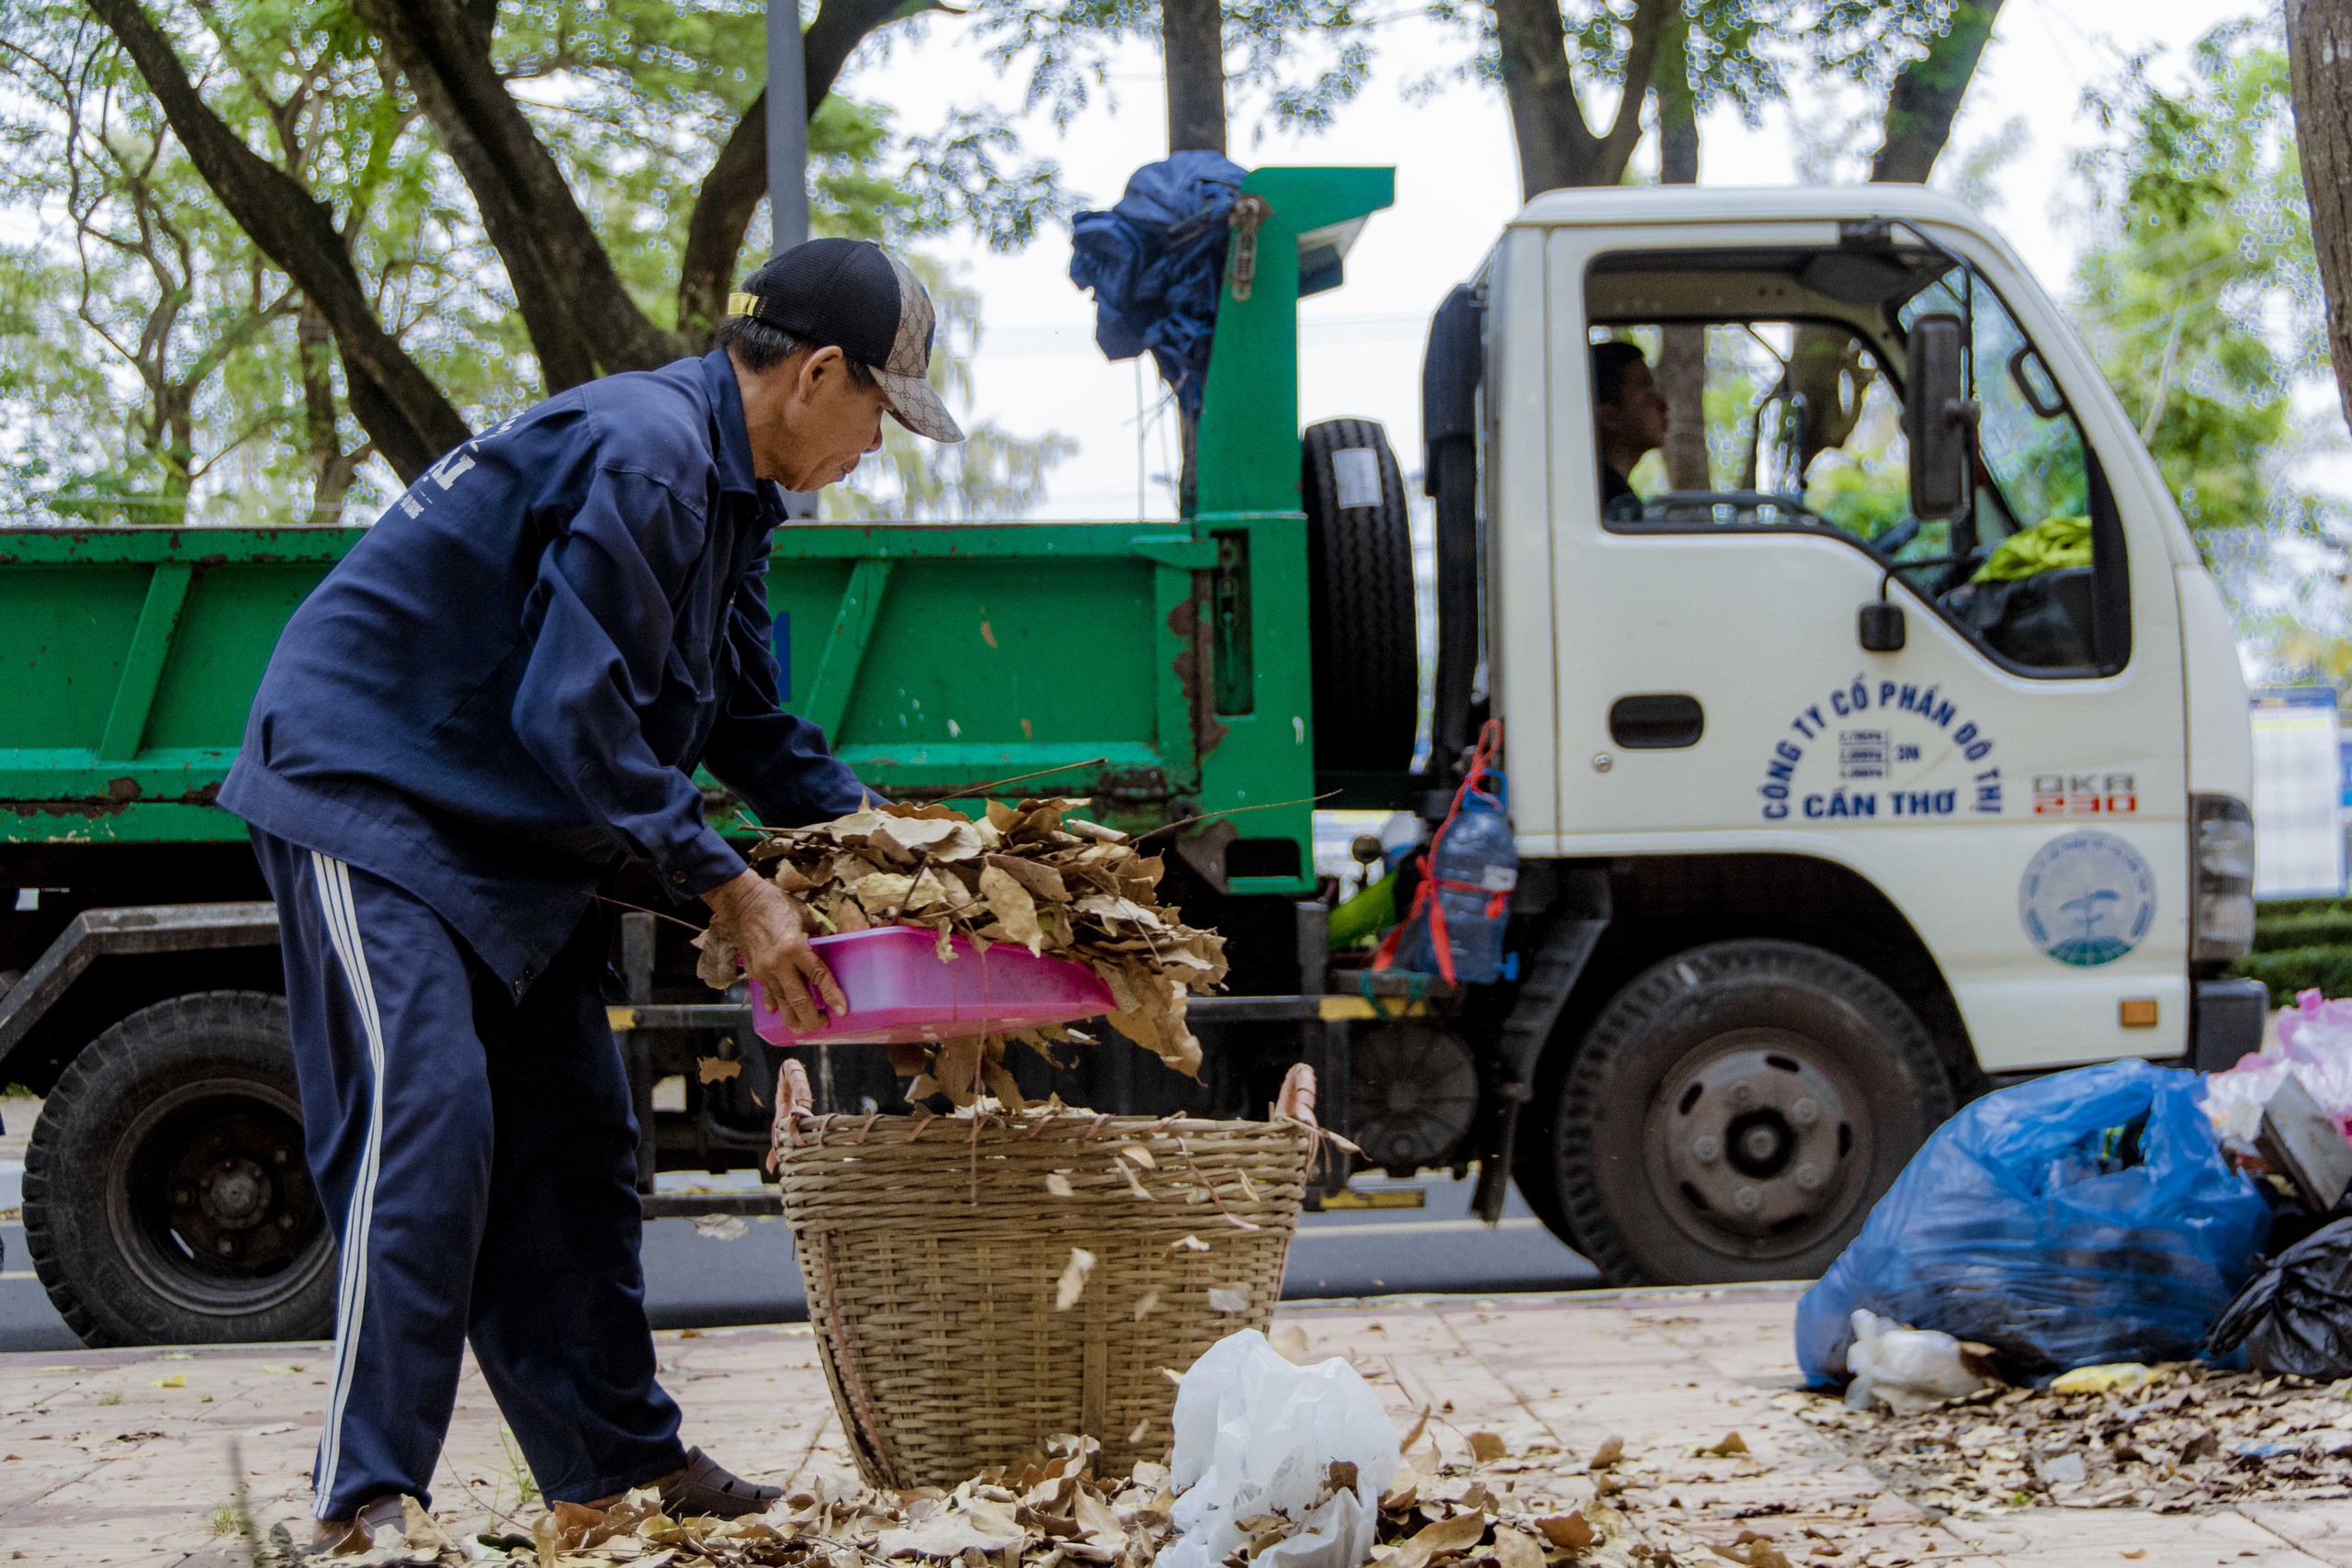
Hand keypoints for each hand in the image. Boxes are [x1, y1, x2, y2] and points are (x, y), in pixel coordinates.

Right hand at [702, 869, 845, 1032]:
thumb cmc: (777, 905)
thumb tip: (830, 948)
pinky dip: (775, 1005)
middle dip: (812, 1018)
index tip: (841, 1010)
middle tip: (823, 1025)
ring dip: (793, 1019)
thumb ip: (818, 937)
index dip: (832, 995)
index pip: (818, 977)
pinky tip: (780, 1013)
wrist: (743, 904)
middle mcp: (779, 964)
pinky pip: (767, 994)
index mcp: (795, 947)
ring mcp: (764, 971)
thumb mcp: (805, 917)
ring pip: (781, 1004)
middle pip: (798, 999)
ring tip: (804, 1029)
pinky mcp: (754, 973)